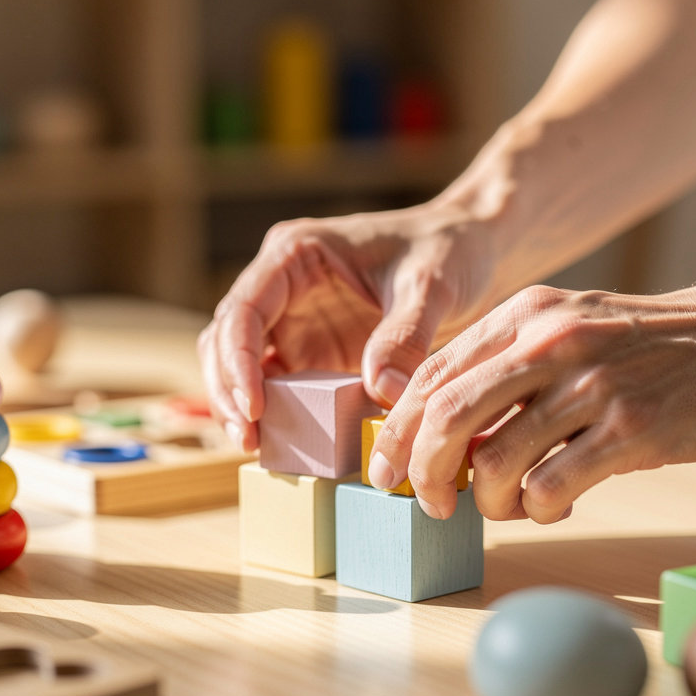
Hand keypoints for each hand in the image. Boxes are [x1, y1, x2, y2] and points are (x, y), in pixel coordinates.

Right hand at [198, 203, 497, 450]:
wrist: (470, 253)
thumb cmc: (446, 250)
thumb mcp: (430, 286)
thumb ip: (404, 335)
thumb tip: (380, 392)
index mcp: (295, 254)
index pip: (245, 307)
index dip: (238, 358)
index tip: (254, 405)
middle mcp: (282, 287)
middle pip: (225, 339)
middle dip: (228, 389)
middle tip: (247, 437)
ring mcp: (292, 322)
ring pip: (240, 366)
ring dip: (239, 404)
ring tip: (254, 445)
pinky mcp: (310, 354)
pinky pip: (277, 386)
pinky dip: (273, 413)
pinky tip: (280, 442)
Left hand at [367, 282, 695, 523]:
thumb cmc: (647, 347)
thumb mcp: (569, 328)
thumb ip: (506, 369)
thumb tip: (444, 436)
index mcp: (525, 316)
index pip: (431, 375)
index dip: (399, 432)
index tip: (388, 471)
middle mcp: (550, 343)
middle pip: (447, 417)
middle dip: (423, 472)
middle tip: (429, 503)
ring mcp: (592, 385)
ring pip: (495, 463)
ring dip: (489, 501)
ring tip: (512, 504)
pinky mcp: (632, 429)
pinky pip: (550, 488)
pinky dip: (539, 510)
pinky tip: (557, 503)